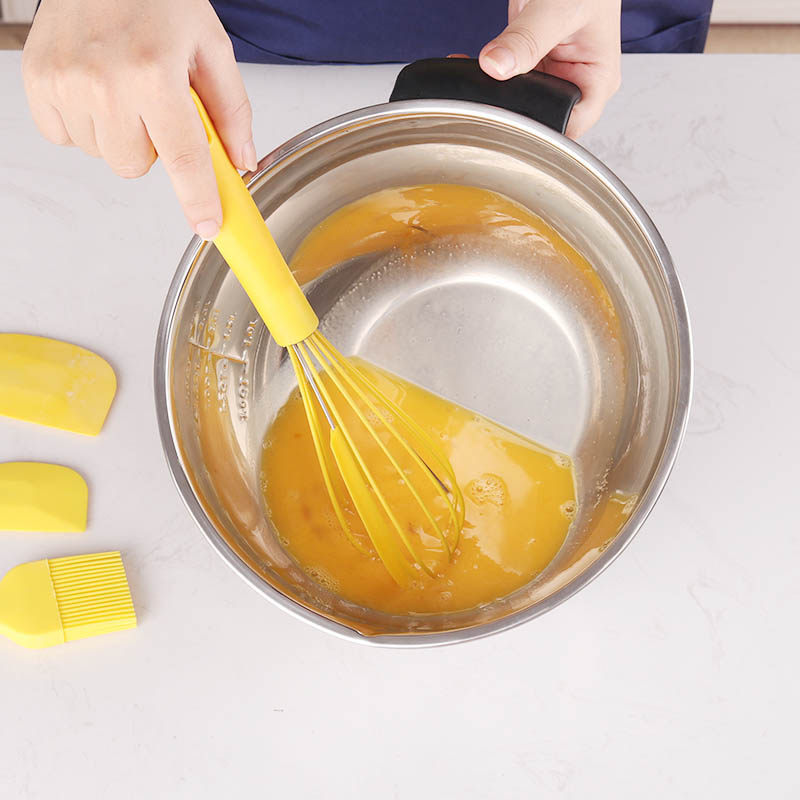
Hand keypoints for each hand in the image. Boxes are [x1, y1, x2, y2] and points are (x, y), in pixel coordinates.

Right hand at [22, 0, 254, 238]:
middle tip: (156, 106)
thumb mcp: (211, 46)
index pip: (184, 159)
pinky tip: (97, 88)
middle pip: (136, 167)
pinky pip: (68, 138)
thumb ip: (232, 110)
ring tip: (125, 88)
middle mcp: (106, 81)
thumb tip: (241, 161)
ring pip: (105, 155)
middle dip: (154, 147)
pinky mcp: (39, 81)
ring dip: (120, 135)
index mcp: (155, 74)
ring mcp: (66, 82)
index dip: (198, 200)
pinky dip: (87, 124)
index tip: (208, 225)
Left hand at [479, 0, 621, 137]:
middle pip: (540, 117)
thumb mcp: (559, 9)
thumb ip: (528, 39)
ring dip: (493, 93)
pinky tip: (467, 64)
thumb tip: (495, 66)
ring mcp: (550, 70)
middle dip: (511, 112)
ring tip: (473, 81)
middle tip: (485, 102)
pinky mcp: (528, 58)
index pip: (568, 128)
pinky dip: (484, 72)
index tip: (510, 123)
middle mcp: (574, 80)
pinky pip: (504, 76)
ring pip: (518, 99)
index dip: (540, 131)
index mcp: (597, 81)